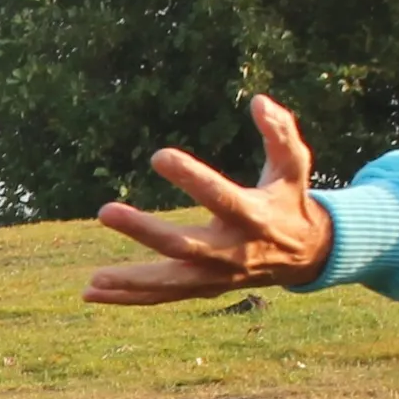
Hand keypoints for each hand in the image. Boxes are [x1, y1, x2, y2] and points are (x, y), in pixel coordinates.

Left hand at [85, 94, 331, 304]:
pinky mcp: (204, 287)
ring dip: (131, 281)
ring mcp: (216, 275)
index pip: (219, 198)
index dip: (192, 178)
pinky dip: (130, 297)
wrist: (306, 255)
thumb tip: (260, 100)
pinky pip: (164, 296)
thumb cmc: (290, 200)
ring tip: (93, 279)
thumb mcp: (294, 166)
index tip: (158, 156)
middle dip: (144, 231)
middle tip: (104, 211)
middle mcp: (231, 251)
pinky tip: (92, 292)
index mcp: (253, 216)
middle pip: (183, 245)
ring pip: (170, 282)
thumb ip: (281, 133)